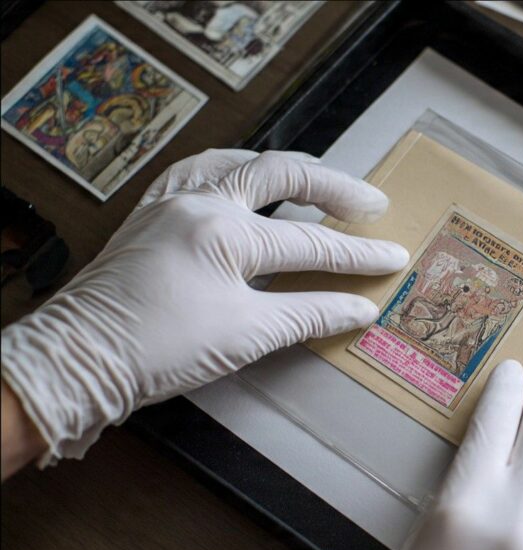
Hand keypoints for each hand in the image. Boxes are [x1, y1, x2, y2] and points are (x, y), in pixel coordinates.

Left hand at [1, 149, 407, 464]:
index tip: (394, 260)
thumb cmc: (159, 349)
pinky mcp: (149, 217)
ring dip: (280, 169)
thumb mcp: (245, 335)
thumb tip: (358, 309)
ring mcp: (169, 204)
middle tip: (372, 202)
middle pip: (280, 177)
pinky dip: (228, 172)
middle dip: (334, 188)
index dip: (358, 255)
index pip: (310, 243)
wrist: (77, 362)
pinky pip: (193, 175)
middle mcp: (198, 203)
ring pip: (235, 164)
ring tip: (315, 176)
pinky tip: (240, 181)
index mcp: (224, 231)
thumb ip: (308, 314)